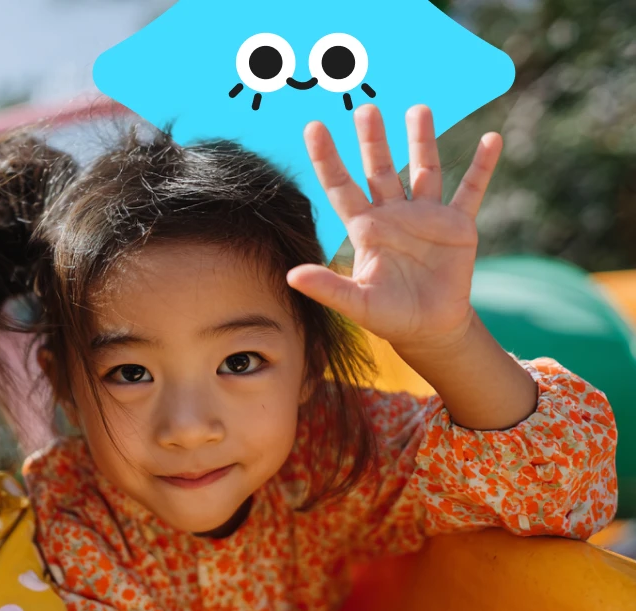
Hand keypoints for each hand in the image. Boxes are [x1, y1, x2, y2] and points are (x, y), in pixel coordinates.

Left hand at [286, 104, 501, 354]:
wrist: (429, 328)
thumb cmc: (388, 316)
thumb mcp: (356, 303)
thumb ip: (327, 287)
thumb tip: (291, 276)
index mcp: (365, 229)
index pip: (340, 186)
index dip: (327, 158)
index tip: (313, 127)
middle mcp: (393, 214)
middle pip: (380, 168)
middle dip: (372, 140)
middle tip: (366, 108)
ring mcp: (426, 216)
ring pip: (423, 169)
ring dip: (422, 140)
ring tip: (418, 109)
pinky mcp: (458, 225)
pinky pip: (471, 189)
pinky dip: (482, 166)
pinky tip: (491, 139)